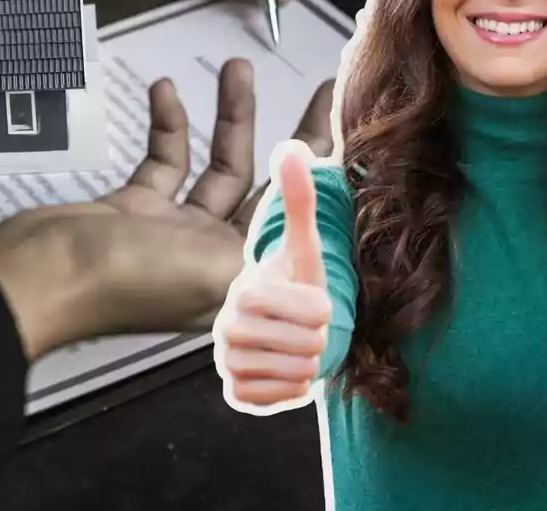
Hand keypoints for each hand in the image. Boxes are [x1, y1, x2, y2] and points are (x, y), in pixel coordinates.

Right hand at [0, 59, 335, 360]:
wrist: (35, 279)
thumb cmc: (125, 280)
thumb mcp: (214, 268)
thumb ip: (271, 247)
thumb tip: (320, 235)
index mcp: (244, 279)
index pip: (303, 223)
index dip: (328, 178)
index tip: (349, 130)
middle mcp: (217, 256)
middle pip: (272, 189)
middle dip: (295, 138)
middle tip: (321, 89)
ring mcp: (175, 232)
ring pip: (218, 165)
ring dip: (230, 117)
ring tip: (236, 67)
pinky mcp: (136, 209)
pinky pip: (165, 161)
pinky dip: (168, 125)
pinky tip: (166, 91)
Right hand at [215, 140, 331, 407]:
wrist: (275, 332)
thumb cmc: (291, 288)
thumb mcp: (301, 246)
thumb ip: (298, 200)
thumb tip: (292, 148)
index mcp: (244, 291)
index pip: (307, 310)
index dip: (319, 308)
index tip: (312, 303)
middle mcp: (227, 327)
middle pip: (305, 345)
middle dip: (316, 337)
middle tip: (304, 328)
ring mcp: (228, 362)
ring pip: (296, 373)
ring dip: (306, 363)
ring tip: (296, 347)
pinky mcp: (234, 393)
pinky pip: (281, 399)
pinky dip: (292, 389)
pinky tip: (285, 371)